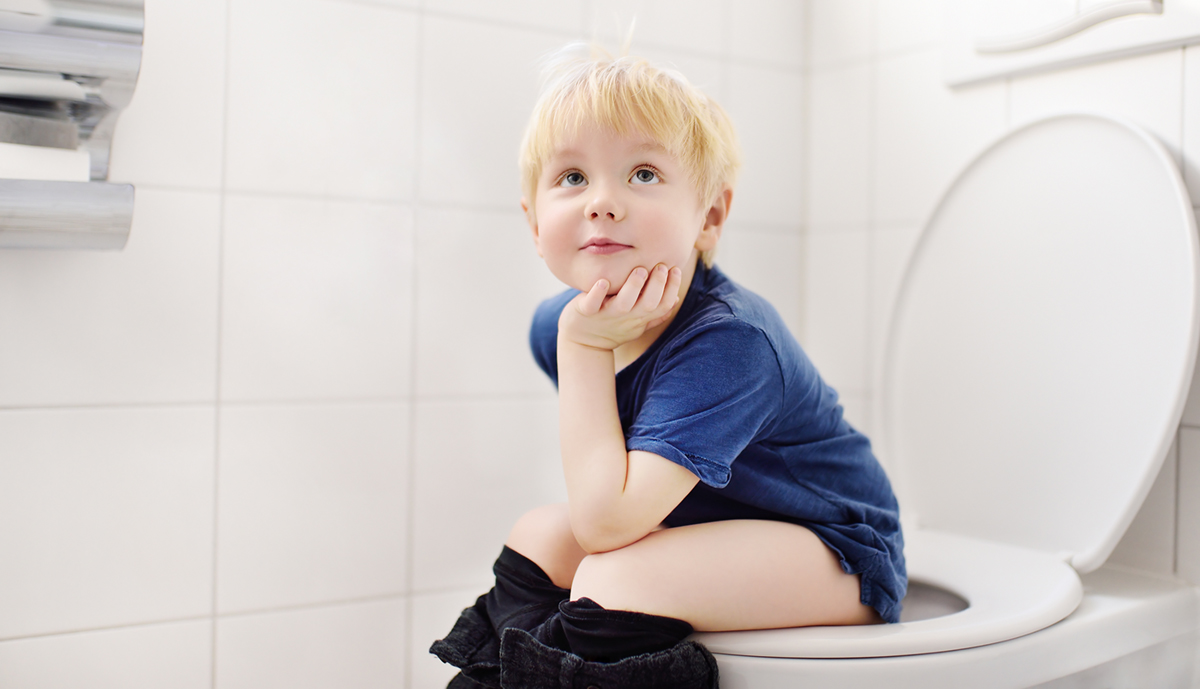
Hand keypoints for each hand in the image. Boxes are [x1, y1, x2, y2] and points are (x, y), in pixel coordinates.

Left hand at [559, 264, 683, 350]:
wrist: (582, 343)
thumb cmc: (612, 328)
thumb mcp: (636, 324)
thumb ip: (655, 314)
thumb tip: (676, 299)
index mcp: (640, 317)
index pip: (663, 305)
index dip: (672, 288)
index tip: (675, 268)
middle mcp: (627, 317)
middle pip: (649, 304)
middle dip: (658, 285)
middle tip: (661, 266)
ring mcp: (607, 315)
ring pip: (624, 304)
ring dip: (633, 287)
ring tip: (639, 270)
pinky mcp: (586, 312)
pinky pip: (592, 304)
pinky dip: (597, 294)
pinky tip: (603, 282)